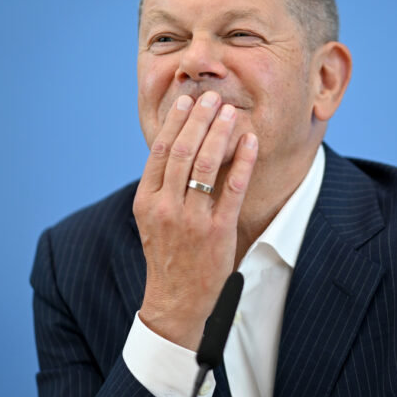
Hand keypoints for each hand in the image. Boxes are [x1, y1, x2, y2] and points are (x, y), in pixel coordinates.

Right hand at [132, 90, 257, 350]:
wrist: (174, 300)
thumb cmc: (165, 254)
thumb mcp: (150, 219)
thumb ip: (159, 186)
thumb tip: (176, 146)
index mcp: (146, 201)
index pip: (160, 152)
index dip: (175, 123)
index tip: (186, 101)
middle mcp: (166, 208)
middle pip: (183, 152)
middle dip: (198, 119)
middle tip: (211, 97)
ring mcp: (192, 220)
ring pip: (207, 165)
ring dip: (220, 133)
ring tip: (229, 111)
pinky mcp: (218, 232)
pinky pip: (233, 189)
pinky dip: (243, 161)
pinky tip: (250, 142)